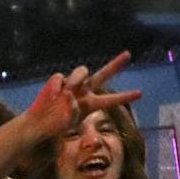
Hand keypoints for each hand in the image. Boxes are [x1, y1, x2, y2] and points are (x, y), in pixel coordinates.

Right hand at [23, 51, 142, 138]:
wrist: (39, 122)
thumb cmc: (56, 124)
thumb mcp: (68, 122)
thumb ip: (72, 109)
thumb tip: (69, 94)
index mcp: (91, 104)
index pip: (110, 100)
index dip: (124, 96)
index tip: (140, 93)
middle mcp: (84, 91)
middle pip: (102, 74)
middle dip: (115, 64)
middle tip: (128, 54)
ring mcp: (71, 84)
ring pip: (82, 71)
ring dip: (76, 79)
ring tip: (67, 93)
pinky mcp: (58, 81)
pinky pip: (61, 77)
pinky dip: (58, 85)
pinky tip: (53, 94)